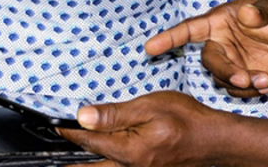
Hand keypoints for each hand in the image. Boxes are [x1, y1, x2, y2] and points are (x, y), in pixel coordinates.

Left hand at [59, 91, 226, 166]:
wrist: (214, 140)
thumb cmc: (187, 119)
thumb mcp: (150, 107)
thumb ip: (115, 114)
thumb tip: (83, 116)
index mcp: (129, 151)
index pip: (89, 141)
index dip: (70, 131)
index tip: (55, 124)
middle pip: (91, 166)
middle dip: (71, 160)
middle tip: (52, 154)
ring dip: (86, 164)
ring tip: (71, 158)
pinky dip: (105, 165)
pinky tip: (101, 159)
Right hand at [145, 0, 267, 96]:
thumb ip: (260, 12)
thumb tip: (247, 13)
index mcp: (219, 21)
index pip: (189, 29)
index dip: (169, 38)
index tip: (150, 47)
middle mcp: (219, 43)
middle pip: (209, 61)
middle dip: (226, 72)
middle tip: (245, 80)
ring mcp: (228, 62)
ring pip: (222, 80)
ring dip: (242, 85)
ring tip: (266, 81)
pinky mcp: (240, 77)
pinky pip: (237, 91)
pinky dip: (251, 93)